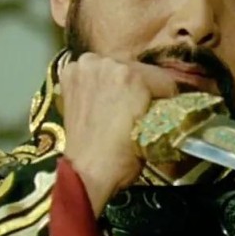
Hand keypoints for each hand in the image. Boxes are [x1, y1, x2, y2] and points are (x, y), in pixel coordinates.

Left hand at [57, 53, 176, 215]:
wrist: (88, 170)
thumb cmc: (123, 155)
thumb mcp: (154, 128)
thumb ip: (158, 105)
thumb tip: (161, 99)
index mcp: (133, 75)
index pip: (161, 78)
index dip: (165, 96)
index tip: (162, 106)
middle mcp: (109, 64)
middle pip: (135, 70)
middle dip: (139, 86)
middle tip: (136, 106)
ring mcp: (86, 67)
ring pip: (112, 67)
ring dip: (115, 80)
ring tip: (114, 102)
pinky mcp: (70, 75)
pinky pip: (90, 70)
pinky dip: (93, 80)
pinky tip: (95, 97)